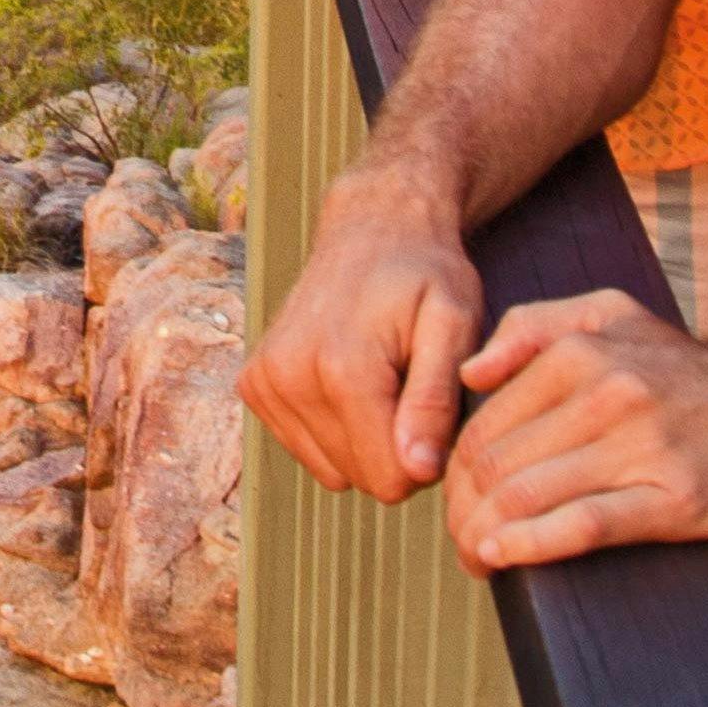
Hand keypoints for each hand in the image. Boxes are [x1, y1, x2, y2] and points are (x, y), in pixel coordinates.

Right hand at [238, 163, 481, 502]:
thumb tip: (417, 470)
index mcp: (343, 369)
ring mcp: (264, 381)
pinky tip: (350, 378)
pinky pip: (306, 450)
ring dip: (365, 437)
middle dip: (396, 447)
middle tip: (412, 387)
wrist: (371, 228)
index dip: (427, 455)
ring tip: (384, 380)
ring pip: (333, 470)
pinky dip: (334, 427)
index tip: (437, 407)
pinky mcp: (253, 385)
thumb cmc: (426, 276)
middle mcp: (290, 378)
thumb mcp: (454, 325)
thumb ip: (436, 401)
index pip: (391, 478)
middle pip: (361, 478)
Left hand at [439, 290, 707, 570]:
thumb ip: (532, 327)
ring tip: (481, 560)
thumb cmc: (691, 373)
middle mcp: (606, 394)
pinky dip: (531, 545)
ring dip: (484, 538)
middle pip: (495, 467)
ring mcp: (642, 447)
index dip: (455, 476)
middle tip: (462, 543)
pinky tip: (506, 558)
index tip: (459, 505)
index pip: (483, 426)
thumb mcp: (613, 315)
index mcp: (581, 352)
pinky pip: (584, 525)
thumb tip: (470, 372)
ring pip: (527, 497)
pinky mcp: (677, 497)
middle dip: (462, 515)